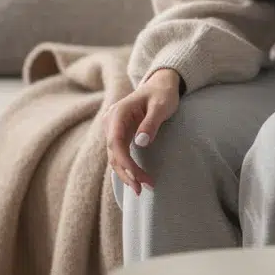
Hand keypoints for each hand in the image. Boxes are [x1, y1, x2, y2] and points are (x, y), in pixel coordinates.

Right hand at [104, 68, 180, 194]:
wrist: (160, 85)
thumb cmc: (162, 93)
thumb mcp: (161, 105)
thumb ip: (151, 123)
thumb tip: (141, 143)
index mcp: (118, 113)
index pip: (115, 142)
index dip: (124, 162)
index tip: (137, 176)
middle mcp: (111, 122)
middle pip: (114, 153)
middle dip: (127, 173)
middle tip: (142, 188)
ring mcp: (114, 129)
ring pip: (115, 157)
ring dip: (127, 174)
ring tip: (142, 189)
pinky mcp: (120, 135)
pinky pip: (120, 154)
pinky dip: (127, 168)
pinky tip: (136, 179)